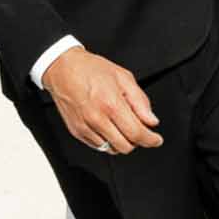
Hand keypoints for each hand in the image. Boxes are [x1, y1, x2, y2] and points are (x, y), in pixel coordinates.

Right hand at [44, 46, 161, 152]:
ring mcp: (85, 127)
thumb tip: (151, 121)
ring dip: (122, 142)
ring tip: (122, 126)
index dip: (150, 140)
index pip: (136, 133)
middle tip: (140, 130)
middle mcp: (97, 119)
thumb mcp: (123, 78)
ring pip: (111, 149)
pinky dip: (108, 141)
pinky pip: (98, 146)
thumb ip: (140, 101)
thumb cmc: (91, 69)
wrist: (62, 68)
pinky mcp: (76, 131)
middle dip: (137, 141)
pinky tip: (109, 127)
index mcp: (111, 104)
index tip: (156, 140)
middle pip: (125, 146)